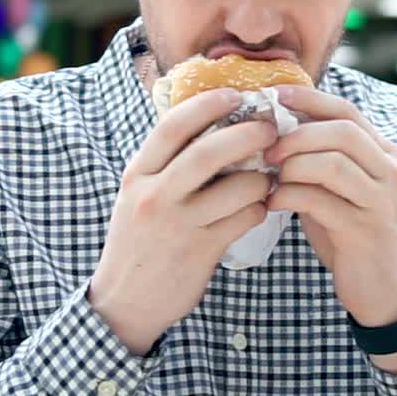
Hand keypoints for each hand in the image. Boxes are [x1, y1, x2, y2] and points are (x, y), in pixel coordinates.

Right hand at [89, 88, 276, 354]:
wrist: (125, 301)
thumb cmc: (138, 240)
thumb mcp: (137, 195)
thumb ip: (164, 164)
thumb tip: (206, 125)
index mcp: (137, 175)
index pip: (173, 125)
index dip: (207, 104)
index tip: (234, 94)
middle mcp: (155, 195)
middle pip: (210, 151)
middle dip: (248, 133)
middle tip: (271, 126)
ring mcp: (179, 225)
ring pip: (237, 187)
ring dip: (261, 177)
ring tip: (269, 176)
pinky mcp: (201, 252)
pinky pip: (244, 219)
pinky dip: (259, 208)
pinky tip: (260, 207)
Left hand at [263, 85, 396, 326]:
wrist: (379, 290)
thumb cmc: (347, 232)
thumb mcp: (334, 188)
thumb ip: (314, 158)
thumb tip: (268, 128)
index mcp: (383, 153)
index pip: (347, 111)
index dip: (308, 99)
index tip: (272, 95)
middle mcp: (390, 171)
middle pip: (342, 131)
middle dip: (296, 134)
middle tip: (264, 148)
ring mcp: (382, 201)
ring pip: (333, 164)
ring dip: (292, 166)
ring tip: (268, 176)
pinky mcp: (367, 230)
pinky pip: (322, 201)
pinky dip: (289, 196)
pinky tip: (272, 202)